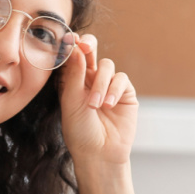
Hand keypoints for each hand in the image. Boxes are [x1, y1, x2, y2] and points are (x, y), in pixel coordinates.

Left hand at [58, 34, 137, 172]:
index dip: (71, 45)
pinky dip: (114, 89)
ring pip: (106, 66)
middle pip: (91, 50)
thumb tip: (77, 47)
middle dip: (88, 45)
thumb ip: (74, 74)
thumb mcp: (71, 100)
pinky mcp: (125, 93)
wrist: (99, 154)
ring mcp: (108, 85)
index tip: (69, 39)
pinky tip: (108, 105)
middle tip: (84, 47)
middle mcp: (90, 79)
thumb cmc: (79, 131)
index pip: (72, 55)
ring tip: (95, 105)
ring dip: (100, 83)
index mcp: (72, 80)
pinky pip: (121, 79)